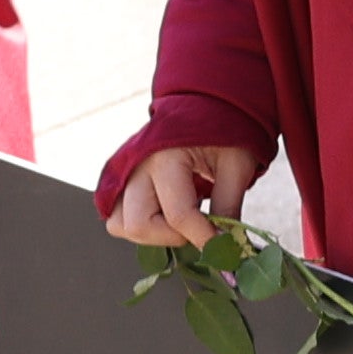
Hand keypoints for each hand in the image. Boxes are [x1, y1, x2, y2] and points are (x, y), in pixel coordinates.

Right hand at [105, 140, 264, 249]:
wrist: (202, 105)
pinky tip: (165, 216)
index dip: (205, 238)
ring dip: (151, 233)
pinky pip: (116, 217)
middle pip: (138, 225)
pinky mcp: (118, 181)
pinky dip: (139, 226)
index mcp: (166, 156)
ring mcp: (123, 173)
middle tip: (199, 227)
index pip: (180, 215)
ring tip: (181, 220)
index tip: (225, 248)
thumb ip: (229, 207)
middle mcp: (136, 166)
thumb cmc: (222, 131)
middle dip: (172, 237)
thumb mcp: (236, 165)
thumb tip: (228, 247)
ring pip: (120, 224)